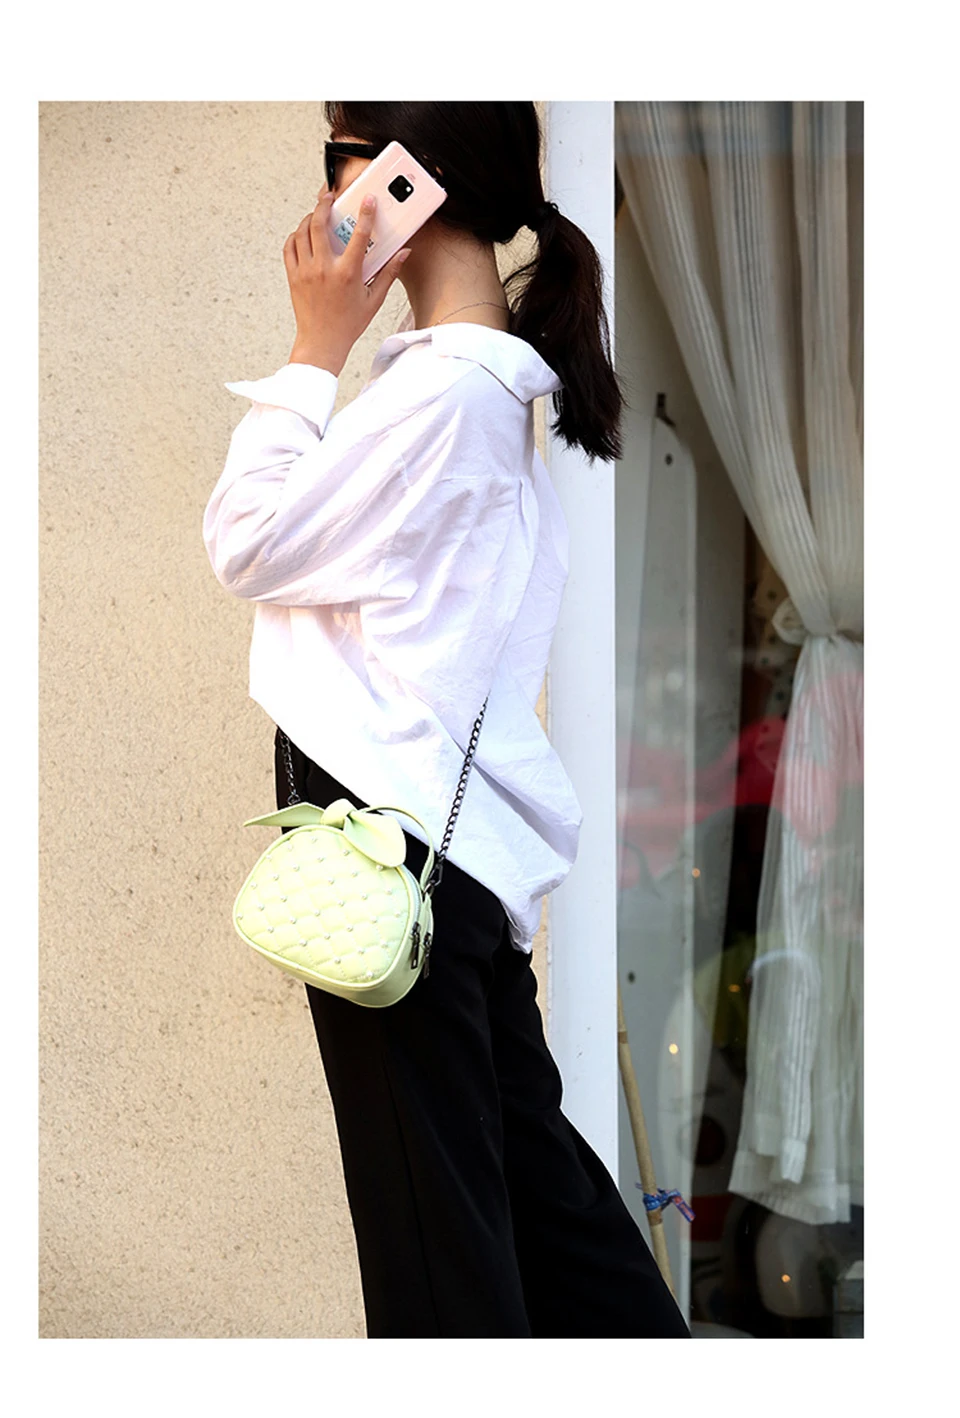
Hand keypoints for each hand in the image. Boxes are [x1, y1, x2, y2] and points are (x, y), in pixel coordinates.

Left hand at [283, 189, 411, 377]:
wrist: (322, 342)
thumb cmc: (348, 324)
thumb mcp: (373, 300)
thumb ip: (388, 273)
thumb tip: (403, 254)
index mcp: (348, 274)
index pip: (358, 235)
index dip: (365, 214)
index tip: (367, 200)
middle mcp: (325, 269)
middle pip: (319, 224)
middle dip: (324, 204)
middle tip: (329, 197)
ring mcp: (306, 271)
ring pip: (302, 232)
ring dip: (308, 218)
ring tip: (316, 213)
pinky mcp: (293, 276)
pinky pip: (289, 246)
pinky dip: (295, 235)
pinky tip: (302, 233)